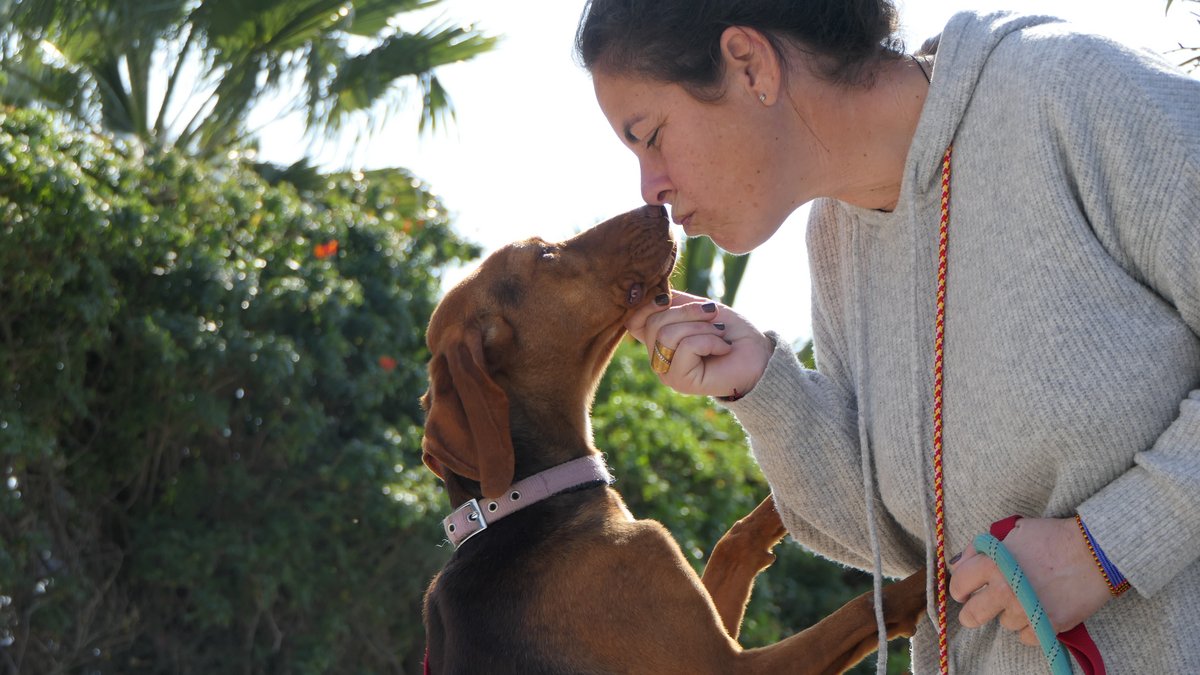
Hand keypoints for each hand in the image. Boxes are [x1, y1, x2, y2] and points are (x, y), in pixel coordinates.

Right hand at [625, 290, 771, 397]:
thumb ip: (675, 302)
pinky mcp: (680, 381)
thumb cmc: (732, 332)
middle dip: (688, 312)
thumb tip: (655, 293)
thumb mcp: (700, 308)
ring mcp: (667, 372)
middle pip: (653, 322)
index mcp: (659, 341)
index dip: (646, 304)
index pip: (632, 321)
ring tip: (719, 334)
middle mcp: (658, 358)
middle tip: (713, 317)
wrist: (758, 355)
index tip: (668, 299)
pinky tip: (723, 349)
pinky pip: (686, 346)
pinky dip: (710, 340)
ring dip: (702, 328)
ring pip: (667, 334)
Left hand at [949, 517, 1111, 645]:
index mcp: (993, 564)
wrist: (1095, 552)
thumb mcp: (1012, 533)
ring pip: (1004, 624)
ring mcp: (1027, 611)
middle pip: (972, 616)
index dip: (961, 588)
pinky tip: (1041, 610)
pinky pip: (1027, 637)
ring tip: (1028, 598)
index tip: (966, 591)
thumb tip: (958, 565)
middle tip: (980, 607)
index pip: (958, 584)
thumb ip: (981, 549)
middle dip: (972, 613)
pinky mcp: (1048, 626)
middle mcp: (1005, 590)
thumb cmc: (1052, 537)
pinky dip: (1032, 627)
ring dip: (1012, 614)